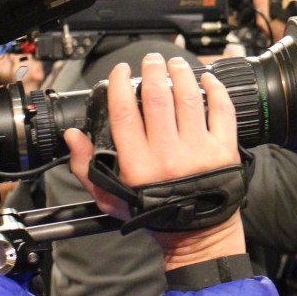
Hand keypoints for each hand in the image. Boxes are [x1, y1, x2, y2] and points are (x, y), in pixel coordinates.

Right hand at [65, 54, 245, 270]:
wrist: (197, 235)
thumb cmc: (153, 214)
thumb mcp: (111, 197)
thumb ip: (86, 166)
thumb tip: (72, 136)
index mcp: (138, 164)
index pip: (124, 112)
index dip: (121, 84)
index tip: (121, 72)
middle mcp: (168, 154)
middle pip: (158, 97)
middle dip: (152, 70)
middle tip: (151, 60)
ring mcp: (198, 150)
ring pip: (189, 98)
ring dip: (181, 73)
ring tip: (175, 63)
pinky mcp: (224, 149)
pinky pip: (222, 110)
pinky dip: (215, 90)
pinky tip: (207, 79)